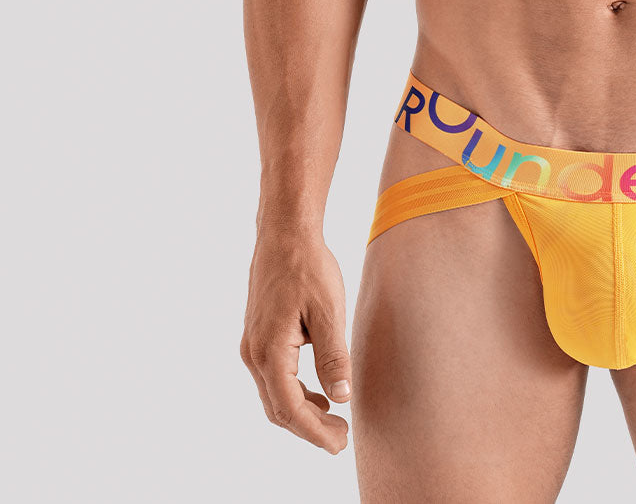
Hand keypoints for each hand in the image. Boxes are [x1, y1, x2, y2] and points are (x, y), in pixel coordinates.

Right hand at [240, 228, 352, 453]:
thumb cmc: (308, 267)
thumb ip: (334, 358)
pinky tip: (319, 392)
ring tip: (334, 419)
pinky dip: (294, 392)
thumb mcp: (329, 311)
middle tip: (342, 438)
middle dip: (309, 428)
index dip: (315, 432)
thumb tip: (342, 398)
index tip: (339, 444)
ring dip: (302, 412)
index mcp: (270, 352)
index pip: (290, 409)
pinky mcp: (258, 336)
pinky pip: (273, 378)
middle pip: (278, 409)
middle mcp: (254, 354)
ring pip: (274, 395)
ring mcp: (252, 345)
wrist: (285, 233)